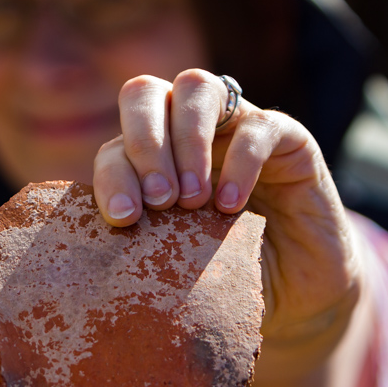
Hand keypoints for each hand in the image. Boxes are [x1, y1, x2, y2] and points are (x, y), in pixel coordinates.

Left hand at [92, 68, 362, 373]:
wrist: (295, 299)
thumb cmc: (224, 279)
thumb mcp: (175, 265)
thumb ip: (141, 247)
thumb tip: (92, 258)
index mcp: (151, 161)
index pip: (115, 147)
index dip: (112, 175)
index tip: (123, 217)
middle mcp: (188, 132)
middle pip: (144, 93)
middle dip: (144, 142)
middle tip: (159, 200)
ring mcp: (236, 127)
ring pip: (196, 87)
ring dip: (186, 141)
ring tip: (192, 200)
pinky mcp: (288, 139)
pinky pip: (258, 125)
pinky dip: (240, 161)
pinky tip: (230, 206)